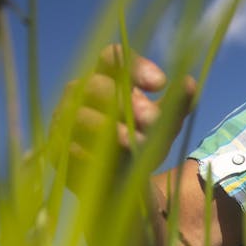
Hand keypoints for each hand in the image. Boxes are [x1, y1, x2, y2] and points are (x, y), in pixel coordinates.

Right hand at [62, 44, 197, 197]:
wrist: (123, 187)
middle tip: (153, 119)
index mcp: (106, 79)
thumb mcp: (164, 127)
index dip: (134, 66)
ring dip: (112, 130)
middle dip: (126, 102)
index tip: (161, 83)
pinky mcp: (56, 150)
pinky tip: (113, 161)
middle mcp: (80, 94)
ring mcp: (63, 121)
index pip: (113, 58)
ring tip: (137, 143)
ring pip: (80, 115)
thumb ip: (177, 105)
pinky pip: (70, 147)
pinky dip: (94, 154)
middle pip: (96, 85)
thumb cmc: (140, 145)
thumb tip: (189, 83)